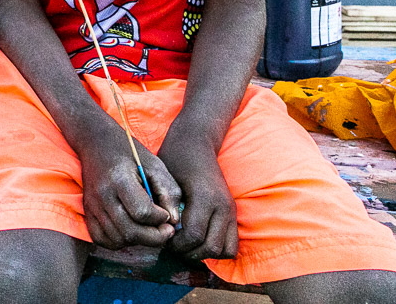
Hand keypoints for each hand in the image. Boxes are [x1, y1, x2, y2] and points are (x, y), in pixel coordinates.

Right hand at [78, 127, 180, 250]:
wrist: (96, 142)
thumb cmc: (130, 153)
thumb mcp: (155, 166)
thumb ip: (168, 192)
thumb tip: (172, 221)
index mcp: (119, 179)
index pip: (142, 213)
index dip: (160, 219)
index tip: (166, 214)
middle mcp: (102, 195)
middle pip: (129, 231)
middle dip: (154, 237)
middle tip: (166, 230)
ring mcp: (92, 205)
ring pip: (117, 239)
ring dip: (138, 241)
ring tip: (149, 229)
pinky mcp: (87, 211)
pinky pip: (102, 239)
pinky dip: (118, 242)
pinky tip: (131, 231)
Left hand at [159, 138, 236, 259]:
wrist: (196, 142)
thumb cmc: (175, 159)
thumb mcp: (165, 180)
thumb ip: (166, 206)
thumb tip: (162, 232)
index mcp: (204, 197)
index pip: (194, 235)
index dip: (176, 244)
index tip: (164, 238)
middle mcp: (222, 206)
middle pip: (210, 247)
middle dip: (189, 252)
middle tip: (173, 245)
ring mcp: (230, 210)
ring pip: (224, 250)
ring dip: (204, 253)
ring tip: (186, 244)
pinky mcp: (233, 213)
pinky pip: (232, 244)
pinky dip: (217, 249)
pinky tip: (199, 240)